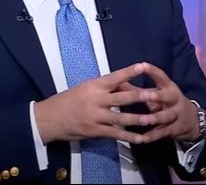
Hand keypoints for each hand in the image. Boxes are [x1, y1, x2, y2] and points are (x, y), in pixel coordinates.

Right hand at [34, 62, 156, 144]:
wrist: (50, 119)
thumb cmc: (68, 100)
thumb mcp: (84, 88)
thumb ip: (103, 87)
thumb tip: (123, 83)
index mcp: (94, 86)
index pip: (115, 77)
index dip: (130, 72)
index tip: (144, 66)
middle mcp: (96, 100)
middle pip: (122, 97)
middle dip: (139, 96)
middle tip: (155, 95)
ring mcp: (96, 117)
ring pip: (121, 118)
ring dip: (138, 119)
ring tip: (152, 119)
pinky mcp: (95, 131)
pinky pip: (115, 134)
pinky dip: (129, 136)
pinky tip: (141, 138)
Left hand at [135, 62, 199, 142]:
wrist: (191, 120)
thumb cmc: (167, 102)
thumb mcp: (157, 93)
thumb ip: (137, 90)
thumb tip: (117, 82)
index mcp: (168, 87)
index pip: (161, 76)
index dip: (152, 71)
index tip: (143, 65)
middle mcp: (174, 98)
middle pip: (167, 96)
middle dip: (157, 96)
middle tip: (146, 95)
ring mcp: (177, 114)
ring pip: (166, 116)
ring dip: (154, 118)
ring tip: (144, 120)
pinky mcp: (176, 128)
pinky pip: (163, 132)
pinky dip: (153, 135)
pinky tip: (143, 139)